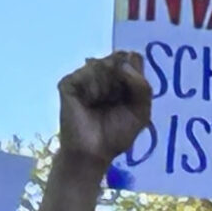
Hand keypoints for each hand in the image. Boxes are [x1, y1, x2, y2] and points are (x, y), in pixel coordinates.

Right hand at [56, 52, 152, 168]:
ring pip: (102, 64)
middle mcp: (102, 74)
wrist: (94, 151)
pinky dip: (93, 89)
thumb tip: (126, 60)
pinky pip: (87, 73)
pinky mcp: (69, 82)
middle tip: (117, 100)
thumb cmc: (117, 134)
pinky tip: (89, 102)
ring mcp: (84, 76)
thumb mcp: (141, 111)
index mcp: (121, 80)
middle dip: (123, 81)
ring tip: (101, 104)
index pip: (132, 59)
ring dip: (108, 87)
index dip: (135, 71)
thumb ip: (142, 86)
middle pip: (118, 59)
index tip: (133, 90)